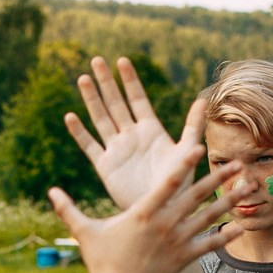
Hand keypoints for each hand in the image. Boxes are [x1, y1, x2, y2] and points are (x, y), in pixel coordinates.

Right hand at [48, 152, 231, 272]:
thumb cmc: (102, 262)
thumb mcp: (85, 232)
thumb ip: (69, 209)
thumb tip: (50, 191)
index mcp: (143, 213)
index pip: (166, 184)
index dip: (183, 165)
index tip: (197, 148)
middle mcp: (164, 224)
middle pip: (196, 196)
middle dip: (218, 178)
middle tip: (238, 163)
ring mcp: (177, 241)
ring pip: (208, 217)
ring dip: (229, 202)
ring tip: (247, 189)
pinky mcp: (184, 258)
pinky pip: (209, 245)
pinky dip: (225, 236)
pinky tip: (241, 226)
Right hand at [64, 58, 206, 209]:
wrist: (162, 212)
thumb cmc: (179, 184)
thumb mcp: (187, 152)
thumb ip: (192, 126)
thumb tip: (202, 99)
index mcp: (150, 130)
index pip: (137, 99)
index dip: (129, 80)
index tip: (121, 60)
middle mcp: (132, 136)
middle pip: (116, 104)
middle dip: (106, 82)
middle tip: (96, 60)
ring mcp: (117, 150)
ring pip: (101, 118)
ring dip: (92, 99)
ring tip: (83, 79)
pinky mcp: (106, 166)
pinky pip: (90, 145)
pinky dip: (80, 132)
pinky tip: (70, 117)